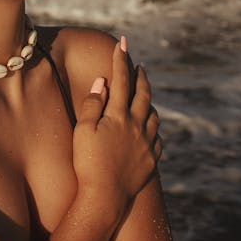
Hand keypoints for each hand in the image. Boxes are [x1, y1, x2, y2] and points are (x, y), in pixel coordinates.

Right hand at [72, 37, 161, 220]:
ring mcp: (147, 143)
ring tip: (144, 96)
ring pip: (154, 115)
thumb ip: (93, 104)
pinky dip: (154, 127)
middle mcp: (138, 126)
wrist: (105, 198)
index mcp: (120, 116)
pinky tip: (150, 128)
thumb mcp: (83, 131)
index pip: (121, 80)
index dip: (121, 60)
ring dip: (149, 101)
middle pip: (144, 94)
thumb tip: (103, 82)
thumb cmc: (87, 163)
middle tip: (139, 67)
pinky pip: (157, 137)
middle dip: (141, 77)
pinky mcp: (151, 160)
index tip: (122, 43)